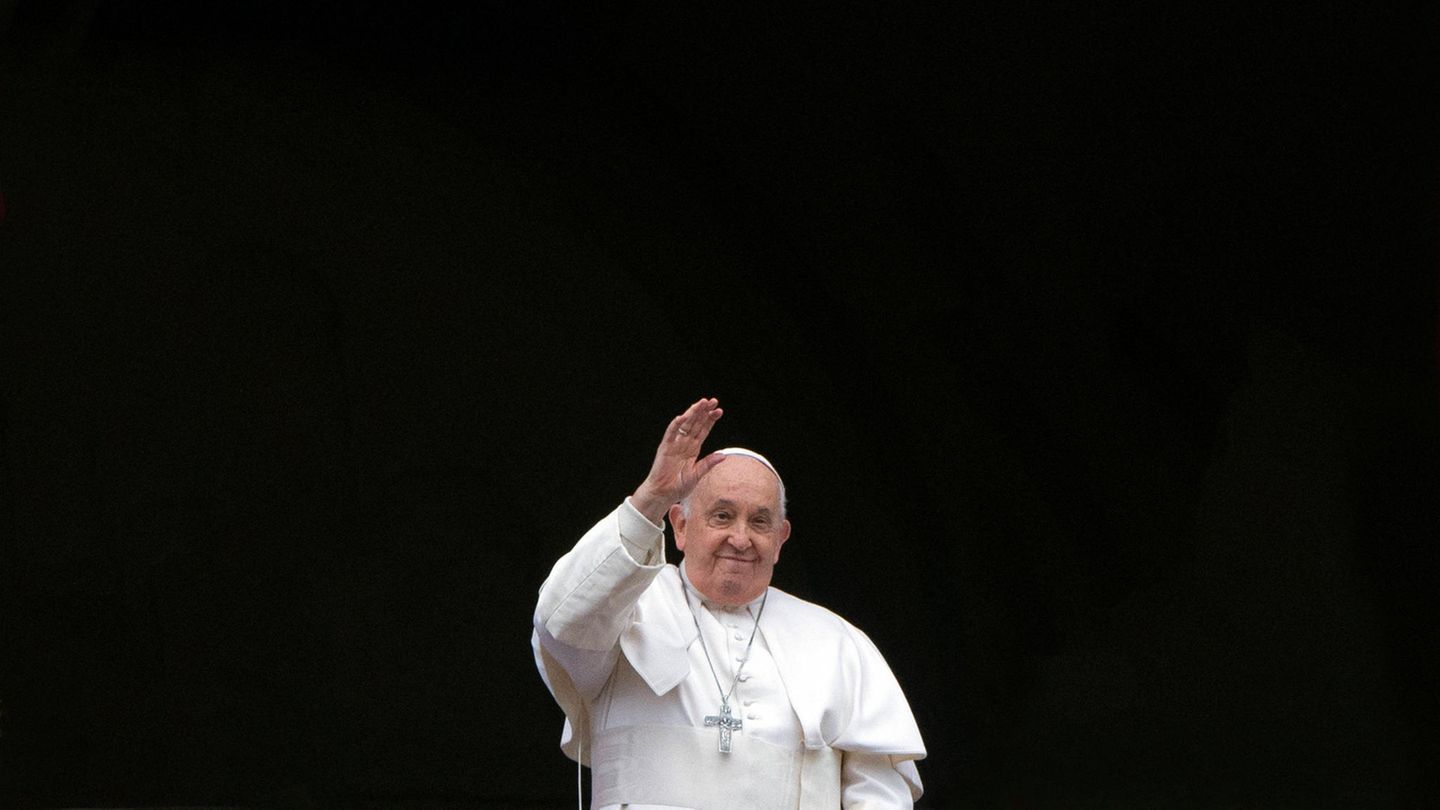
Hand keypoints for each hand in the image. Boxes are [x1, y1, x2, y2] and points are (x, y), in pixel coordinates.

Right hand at [630, 398, 726, 524]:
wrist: (663, 494)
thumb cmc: (678, 486)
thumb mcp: (697, 474)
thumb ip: (708, 464)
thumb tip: (723, 455)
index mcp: (693, 448)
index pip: (703, 430)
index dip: (711, 420)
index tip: (719, 410)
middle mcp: (684, 443)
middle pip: (696, 423)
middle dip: (704, 412)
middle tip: (713, 401)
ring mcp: (674, 444)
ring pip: (685, 425)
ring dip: (693, 413)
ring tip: (701, 403)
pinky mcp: (665, 448)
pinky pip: (670, 434)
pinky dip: (675, 426)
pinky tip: (682, 417)